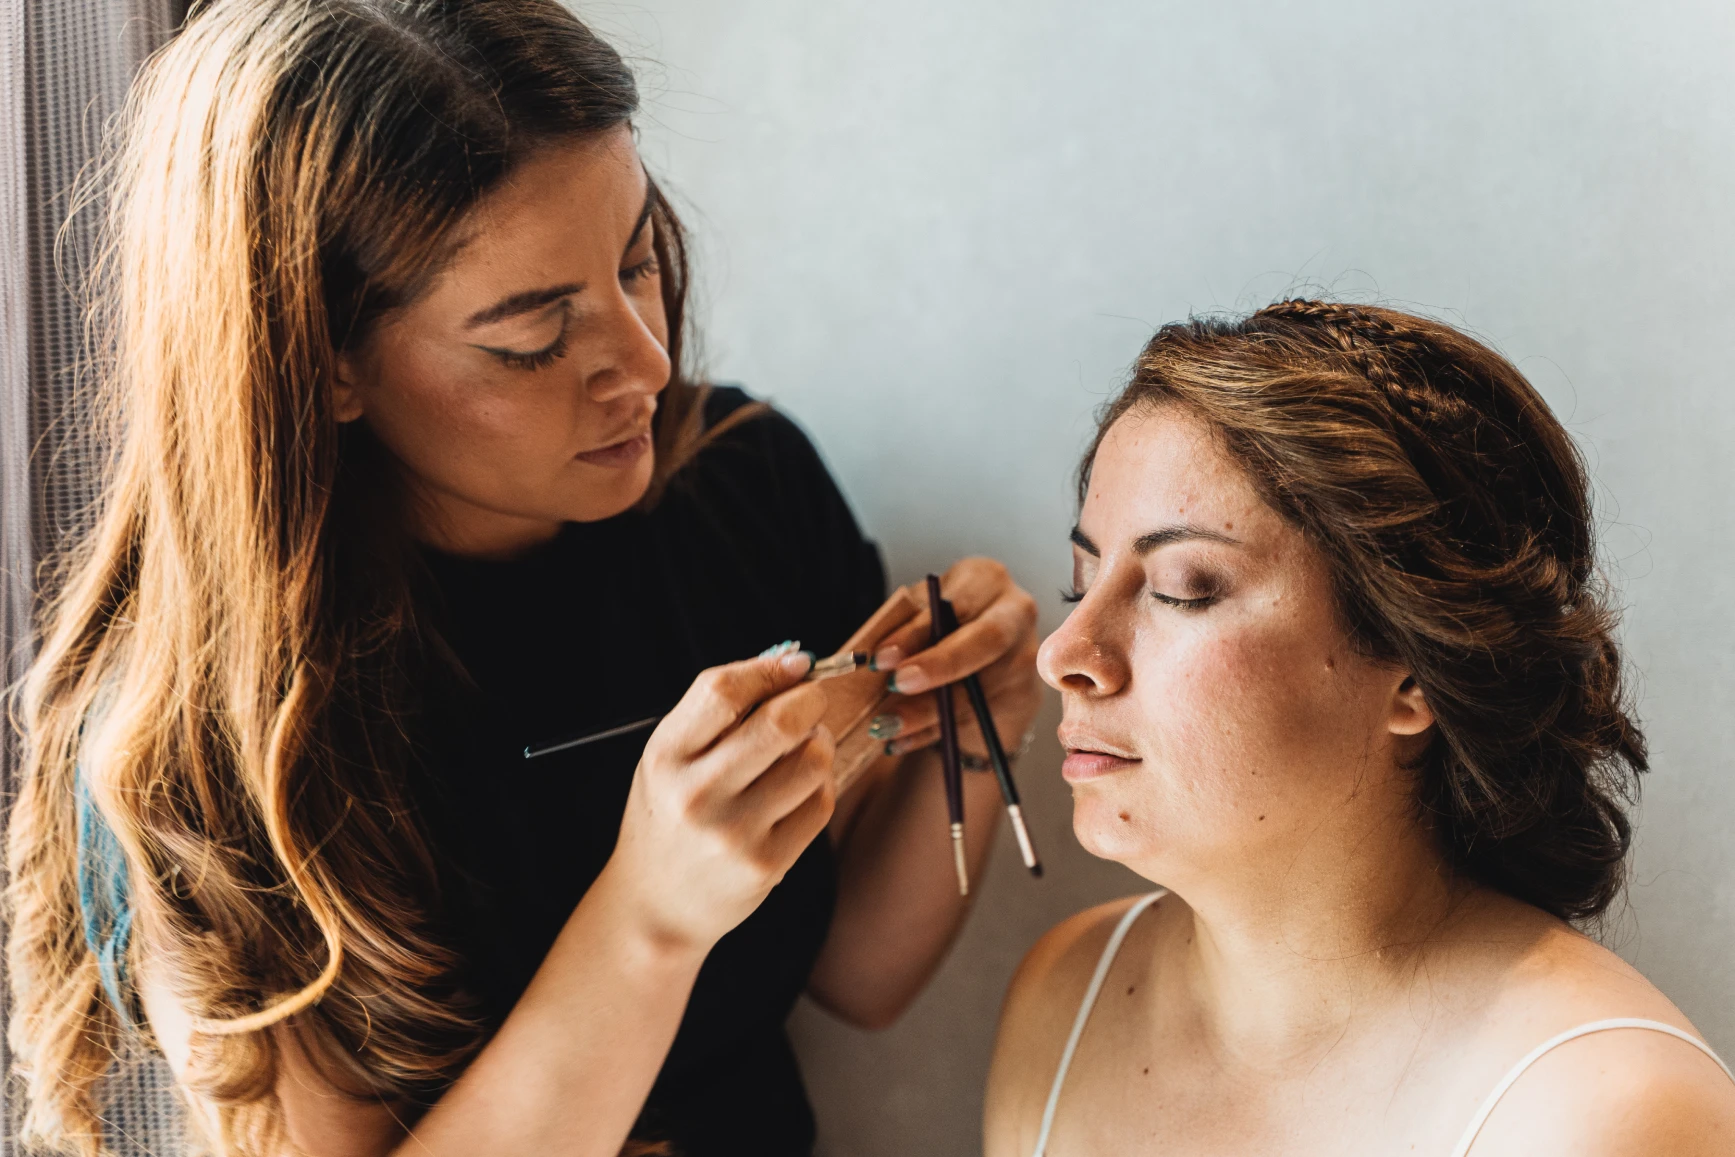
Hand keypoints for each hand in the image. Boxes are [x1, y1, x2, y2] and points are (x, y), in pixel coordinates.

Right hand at [604, 651, 836, 952]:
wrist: (656, 904)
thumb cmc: (671, 813)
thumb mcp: (669, 757)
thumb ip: (719, 709)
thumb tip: (790, 659)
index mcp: (666, 756)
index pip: (723, 690)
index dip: (770, 669)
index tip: (798, 663)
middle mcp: (696, 794)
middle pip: (780, 723)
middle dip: (810, 700)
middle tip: (812, 701)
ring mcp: (733, 833)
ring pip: (812, 761)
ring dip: (820, 743)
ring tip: (804, 747)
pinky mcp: (766, 864)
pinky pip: (820, 804)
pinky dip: (820, 786)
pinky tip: (800, 788)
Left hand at [868, 557, 1040, 762]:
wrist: (987, 657)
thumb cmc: (945, 626)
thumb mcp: (924, 615)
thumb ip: (904, 627)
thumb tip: (864, 657)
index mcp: (986, 579)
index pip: (954, 604)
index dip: (917, 633)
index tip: (881, 658)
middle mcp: (1017, 613)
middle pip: (985, 642)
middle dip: (938, 667)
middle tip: (896, 685)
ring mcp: (1026, 657)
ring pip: (980, 690)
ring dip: (928, 712)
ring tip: (887, 724)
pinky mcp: (1025, 696)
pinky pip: (978, 719)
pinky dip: (934, 732)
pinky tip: (903, 740)